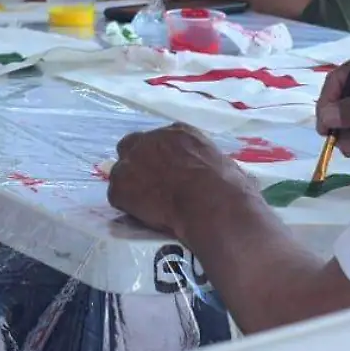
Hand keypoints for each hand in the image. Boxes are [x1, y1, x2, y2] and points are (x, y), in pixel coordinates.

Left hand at [108, 124, 257, 236]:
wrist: (212, 206)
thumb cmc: (229, 187)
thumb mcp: (227, 166)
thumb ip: (213, 165)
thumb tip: (231, 178)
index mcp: (179, 133)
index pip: (160, 139)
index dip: (161, 156)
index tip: (168, 171)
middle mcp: (150, 140)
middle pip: (131, 146)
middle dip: (137, 163)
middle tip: (149, 185)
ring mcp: (131, 162)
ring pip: (121, 173)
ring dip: (131, 186)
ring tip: (146, 206)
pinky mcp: (120, 186)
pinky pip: (118, 197)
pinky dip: (127, 207)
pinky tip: (143, 217)